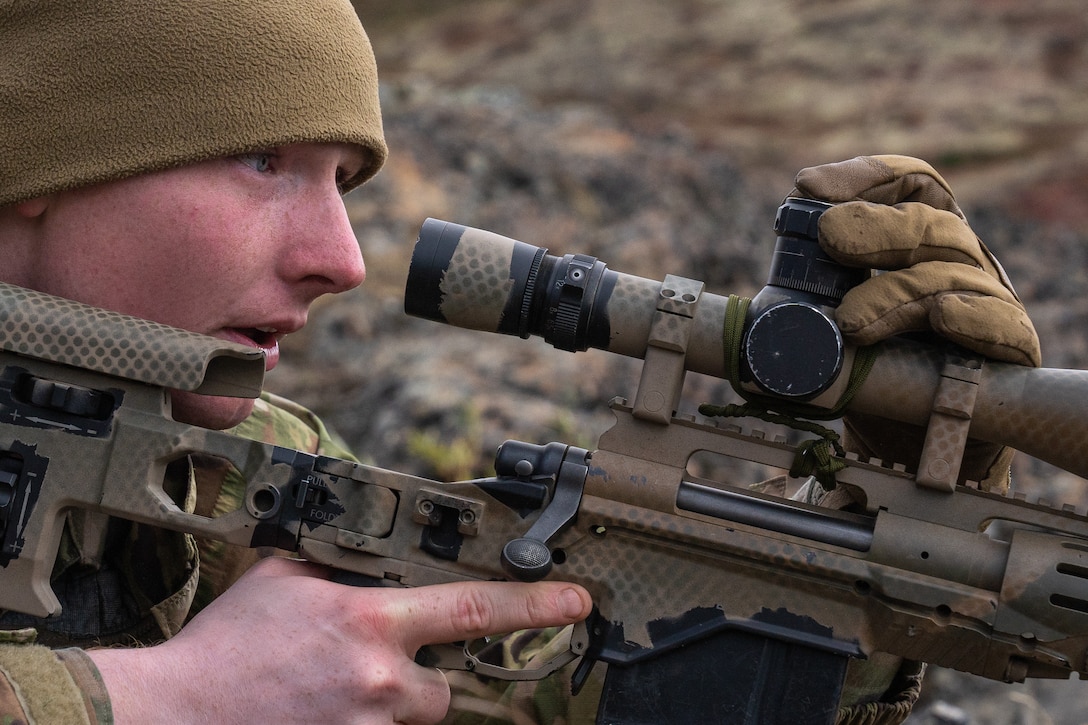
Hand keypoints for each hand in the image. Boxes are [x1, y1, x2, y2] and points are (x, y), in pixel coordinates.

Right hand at [88, 557, 590, 723]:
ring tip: (328, 696)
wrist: (173, 716)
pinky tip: (322, 711)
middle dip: (421, 680)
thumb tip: (369, 543)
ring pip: (411, 720)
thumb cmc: (226, 647)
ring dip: (386, 710)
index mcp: (369, 621)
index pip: (475, 607)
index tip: (577, 600)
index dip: (537, 603)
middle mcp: (380, 680)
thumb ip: (339, 560)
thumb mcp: (284, 578)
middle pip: (445, 687)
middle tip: (366, 675)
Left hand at [791, 155, 1040, 489]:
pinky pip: (1002, 327)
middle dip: (877, 227)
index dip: (868, 177)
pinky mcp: (1010, 356)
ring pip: (954, 277)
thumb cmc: (874, 376)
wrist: (918, 446)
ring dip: (898, 292)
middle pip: (932, 226)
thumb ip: (803, 307)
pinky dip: (972, 318)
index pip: (913, 187)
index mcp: (924, 246)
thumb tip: (734, 315)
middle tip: (828, 237)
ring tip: (850, 322)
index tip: (809, 188)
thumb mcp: (835, 331)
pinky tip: (943, 317)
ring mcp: (989, 306)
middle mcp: (961, 265)